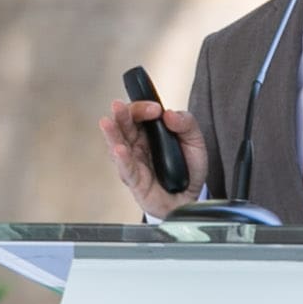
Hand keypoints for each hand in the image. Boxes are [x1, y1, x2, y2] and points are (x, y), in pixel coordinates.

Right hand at [101, 95, 202, 217]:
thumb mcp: (195, 141)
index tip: (155, 110)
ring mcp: (134, 162)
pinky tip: (119, 150)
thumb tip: (169, 114)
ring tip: (107, 123)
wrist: (189, 197)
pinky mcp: (135, 181)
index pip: (138, 114)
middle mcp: (137, 145)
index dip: (143, 108)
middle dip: (120, 115)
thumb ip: (186, 123)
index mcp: (149, 132)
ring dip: (112, 134)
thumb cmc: (187, 169)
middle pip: (123, 126)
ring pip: (117, 145)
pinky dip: (122, 159)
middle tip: (118, 106)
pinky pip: (126, 169)